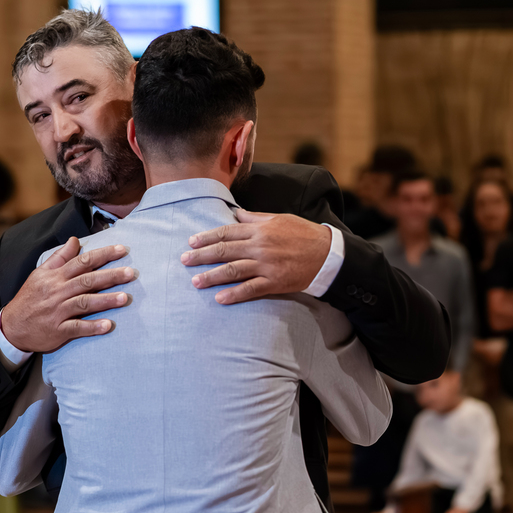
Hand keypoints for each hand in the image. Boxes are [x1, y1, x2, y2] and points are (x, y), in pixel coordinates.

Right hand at [0, 237, 133, 353]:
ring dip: (105, 300)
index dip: (103, 255)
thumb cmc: (30, 298)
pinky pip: (76, 327)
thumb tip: (75, 240)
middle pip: (87, 281)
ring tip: (126, 298)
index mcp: (55, 277)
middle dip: (110, 276)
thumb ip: (60, 257)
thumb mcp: (40, 274)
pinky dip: (92, 327)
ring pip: (84, 303)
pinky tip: (108, 326)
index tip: (122, 249)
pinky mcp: (57, 330)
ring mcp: (57, 311)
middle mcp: (57, 292)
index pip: (82, 262)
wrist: (10, 326)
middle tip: (132, 273)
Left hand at [181, 210, 332, 303]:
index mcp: (260, 230)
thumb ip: (256, 218)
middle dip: (201, 256)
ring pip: (233, 271)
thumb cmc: (305, 234)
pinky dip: (234, 294)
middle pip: (224, 251)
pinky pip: (251, 289)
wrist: (328, 254)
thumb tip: (236, 214)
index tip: (191, 242)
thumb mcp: (280, 219)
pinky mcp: (275, 282)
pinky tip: (220, 298)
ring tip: (195, 282)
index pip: (226, 232)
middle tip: (184, 261)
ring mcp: (267, 266)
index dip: (207, 237)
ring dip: (212, 276)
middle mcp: (260, 247)